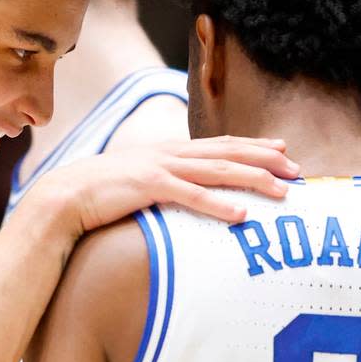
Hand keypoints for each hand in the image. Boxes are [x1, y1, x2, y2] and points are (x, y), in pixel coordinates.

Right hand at [29, 136, 297, 237]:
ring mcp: (160, 167)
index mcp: (168, 150)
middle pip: (227, 152)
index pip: (219, 144)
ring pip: (218, 171)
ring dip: (253, 179)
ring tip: (282, 191)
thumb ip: (162, 182)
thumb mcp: (137, 181)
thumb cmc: (98, 194)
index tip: (282, 149)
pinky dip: (219, 205)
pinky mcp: (149, 186)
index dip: (253, 145)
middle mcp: (169, 153)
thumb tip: (181, 192)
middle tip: (297, 168)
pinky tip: (242, 216)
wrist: (63, 196)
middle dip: (265, 158)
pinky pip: (191, 197)